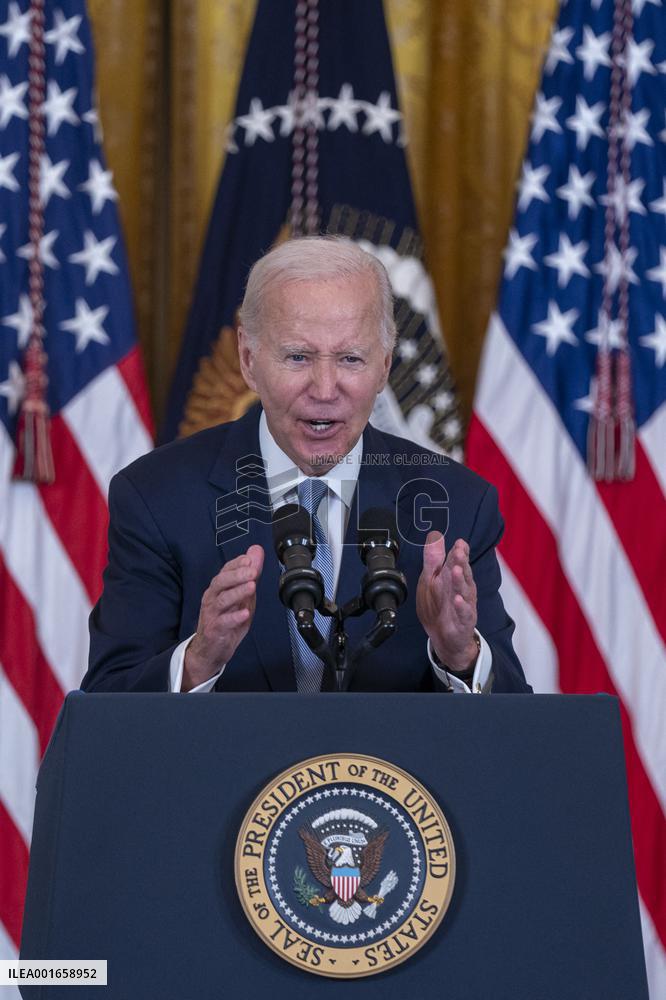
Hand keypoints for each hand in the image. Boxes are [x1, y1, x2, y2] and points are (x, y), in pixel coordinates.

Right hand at [183, 545, 263, 690]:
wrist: (211, 649)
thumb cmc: (226, 620)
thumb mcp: (242, 595)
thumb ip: (250, 574)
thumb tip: (256, 551)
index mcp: (218, 588)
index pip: (225, 570)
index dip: (237, 563)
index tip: (250, 558)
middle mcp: (212, 598)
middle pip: (221, 582)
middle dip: (237, 575)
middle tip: (252, 571)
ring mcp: (212, 614)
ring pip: (222, 600)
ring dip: (237, 592)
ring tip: (251, 587)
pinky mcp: (215, 629)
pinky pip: (224, 622)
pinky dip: (234, 617)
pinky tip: (245, 613)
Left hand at [415, 532, 477, 672]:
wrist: (443, 638)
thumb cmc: (439, 606)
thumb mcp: (431, 579)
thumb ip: (433, 559)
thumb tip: (435, 535)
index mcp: (454, 578)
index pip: (458, 562)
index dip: (459, 552)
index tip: (459, 542)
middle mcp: (462, 589)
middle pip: (462, 573)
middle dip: (461, 562)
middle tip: (459, 551)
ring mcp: (464, 605)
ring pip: (464, 591)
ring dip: (460, 580)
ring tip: (455, 570)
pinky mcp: (463, 622)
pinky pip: (464, 613)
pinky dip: (461, 607)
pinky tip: (457, 600)